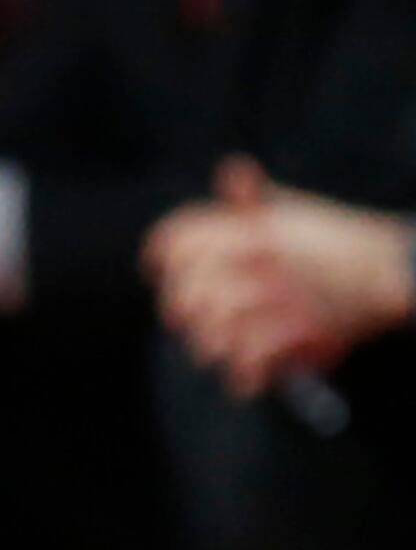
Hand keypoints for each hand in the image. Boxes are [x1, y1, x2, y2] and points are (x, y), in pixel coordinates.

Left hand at [144, 158, 415, 397]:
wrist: (395, 268)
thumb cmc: (340, 240)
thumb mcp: (297, 209)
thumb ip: (255, 198)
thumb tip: (231, 169)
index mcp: (250, 227)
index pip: (179, 240)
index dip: (160, 256)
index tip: (157, 271)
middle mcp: (258, 258)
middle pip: (189, 290)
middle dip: (180, 310)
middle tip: (182, 320)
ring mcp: (278, 294)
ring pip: (215, 328)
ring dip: (209, 346)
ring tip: (212, 350)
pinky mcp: (302, 328)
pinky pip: (252, 358)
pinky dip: (244, 376)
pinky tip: (242, 380)